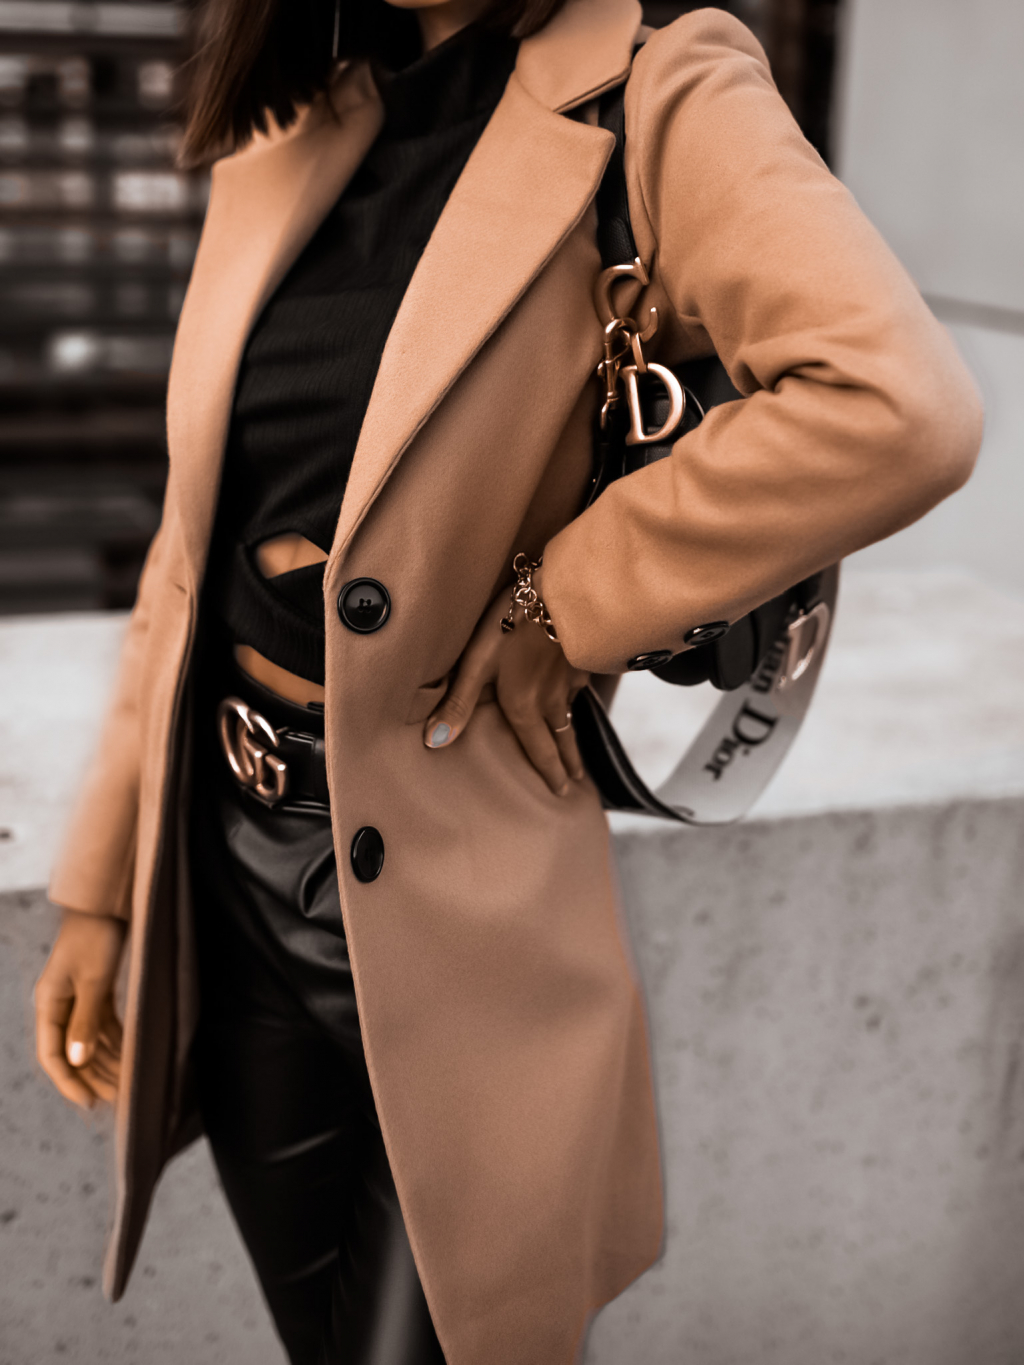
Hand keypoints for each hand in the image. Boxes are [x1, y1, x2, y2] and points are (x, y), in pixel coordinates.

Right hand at [35, 909, 125, 1109]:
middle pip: (73, 1052)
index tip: (90, 1103)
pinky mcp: (96, 990)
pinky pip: (102, 1025)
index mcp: (49, 1004)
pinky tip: (129, 1056)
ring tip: (127, 1084)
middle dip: (94, 1077)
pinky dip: (114, 1041)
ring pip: (89, 1040)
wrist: (107, 900)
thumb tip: (77, 1061)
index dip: (70, 1082)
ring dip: (106, 1062)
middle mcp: (60, 1005)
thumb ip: (85, 1021)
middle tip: (119, 1100)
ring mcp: (78, 998)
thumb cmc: (95, 936)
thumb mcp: (93, 981)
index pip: (53, 1056)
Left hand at [424, 575, 589, 794]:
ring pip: (572, 714)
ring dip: (574, 734)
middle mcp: (551, 700)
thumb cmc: (512, 623)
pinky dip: (579, 698)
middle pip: (562, 738)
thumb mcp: (478, 661)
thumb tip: (433, 743)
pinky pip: (580, 687)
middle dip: (568, 761)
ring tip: (576, 746)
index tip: (560, 791)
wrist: (562, 592)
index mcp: (524, 706)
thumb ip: (458, 702)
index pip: (539, 750)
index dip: (549, 772)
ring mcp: (570, 680)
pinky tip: (577, 693)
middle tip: (576, 781)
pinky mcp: (582, 658)